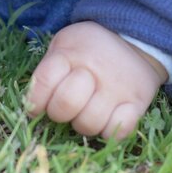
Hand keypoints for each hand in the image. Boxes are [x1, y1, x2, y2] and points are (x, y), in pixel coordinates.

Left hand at [25, 21, 166, 139]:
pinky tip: (108, 120)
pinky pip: (119, 130)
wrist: (134, 40)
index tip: (38, 106)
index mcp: (71, 53)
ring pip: (90, 123)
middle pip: (66, 104)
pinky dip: (110, 132)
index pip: (44, 80)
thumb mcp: (65, 44)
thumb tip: (34, 106)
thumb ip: (48, 69)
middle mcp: (95, 68)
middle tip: (67, 107)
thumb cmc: (89, 48)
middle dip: (60, 113)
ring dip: (84, 124)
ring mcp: (118, 86)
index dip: (36, 100)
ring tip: (88, 111)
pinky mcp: (138, 102)